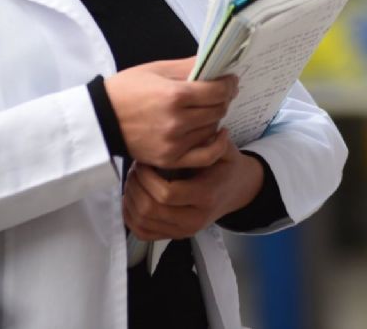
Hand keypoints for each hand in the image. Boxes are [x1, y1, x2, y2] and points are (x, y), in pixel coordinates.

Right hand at [105, 57, 237, 168]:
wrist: (101, 119)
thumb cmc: (126, 90)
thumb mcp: (156, 69)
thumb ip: (188, 65)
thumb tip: (214, 62)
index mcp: (175, 95)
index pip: (218, 91)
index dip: (229, 84)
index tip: (229, 80)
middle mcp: (177, 121)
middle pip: (218, 109)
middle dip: (223, 98)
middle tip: (219, 92)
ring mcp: (175, 143)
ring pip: (213, 129)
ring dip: (215, 117)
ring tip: (207, 109)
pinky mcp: (171, 159)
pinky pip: (206, 156)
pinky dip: (217, 145)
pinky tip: (219, 134)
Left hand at [122, 142, 263, 240]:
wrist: (236, 191)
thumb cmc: (225, 168)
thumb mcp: (225, 152)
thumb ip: (211, 143)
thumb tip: (199, 129)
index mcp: (206, 196)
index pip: (166, 194)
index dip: (147, 178)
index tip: (144, 162)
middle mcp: (194, 219)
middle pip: (150, 210)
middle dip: (135, 187)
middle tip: (135, 170)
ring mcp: (183, 231)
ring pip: (141, 222)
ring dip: (130, 199)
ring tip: (134, 181)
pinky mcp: (173, 236)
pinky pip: (142, 232)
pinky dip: (130, 216)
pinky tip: (132, 198)